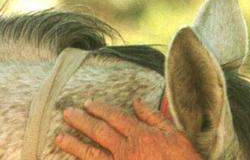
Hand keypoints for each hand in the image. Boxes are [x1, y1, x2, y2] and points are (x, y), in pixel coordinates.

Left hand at [56, 98, 201, 159]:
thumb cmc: (183, 158)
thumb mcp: (174, 133)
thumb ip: (153, 117)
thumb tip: (137, 101)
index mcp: (140, 134)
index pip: (115, 117)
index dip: (100, 109)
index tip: (88, 103)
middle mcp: (125, 150)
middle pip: (99, 132)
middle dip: (82, 121)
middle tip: (67, 113)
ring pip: (91, 154)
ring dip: (74, 144)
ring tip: (59, 136)